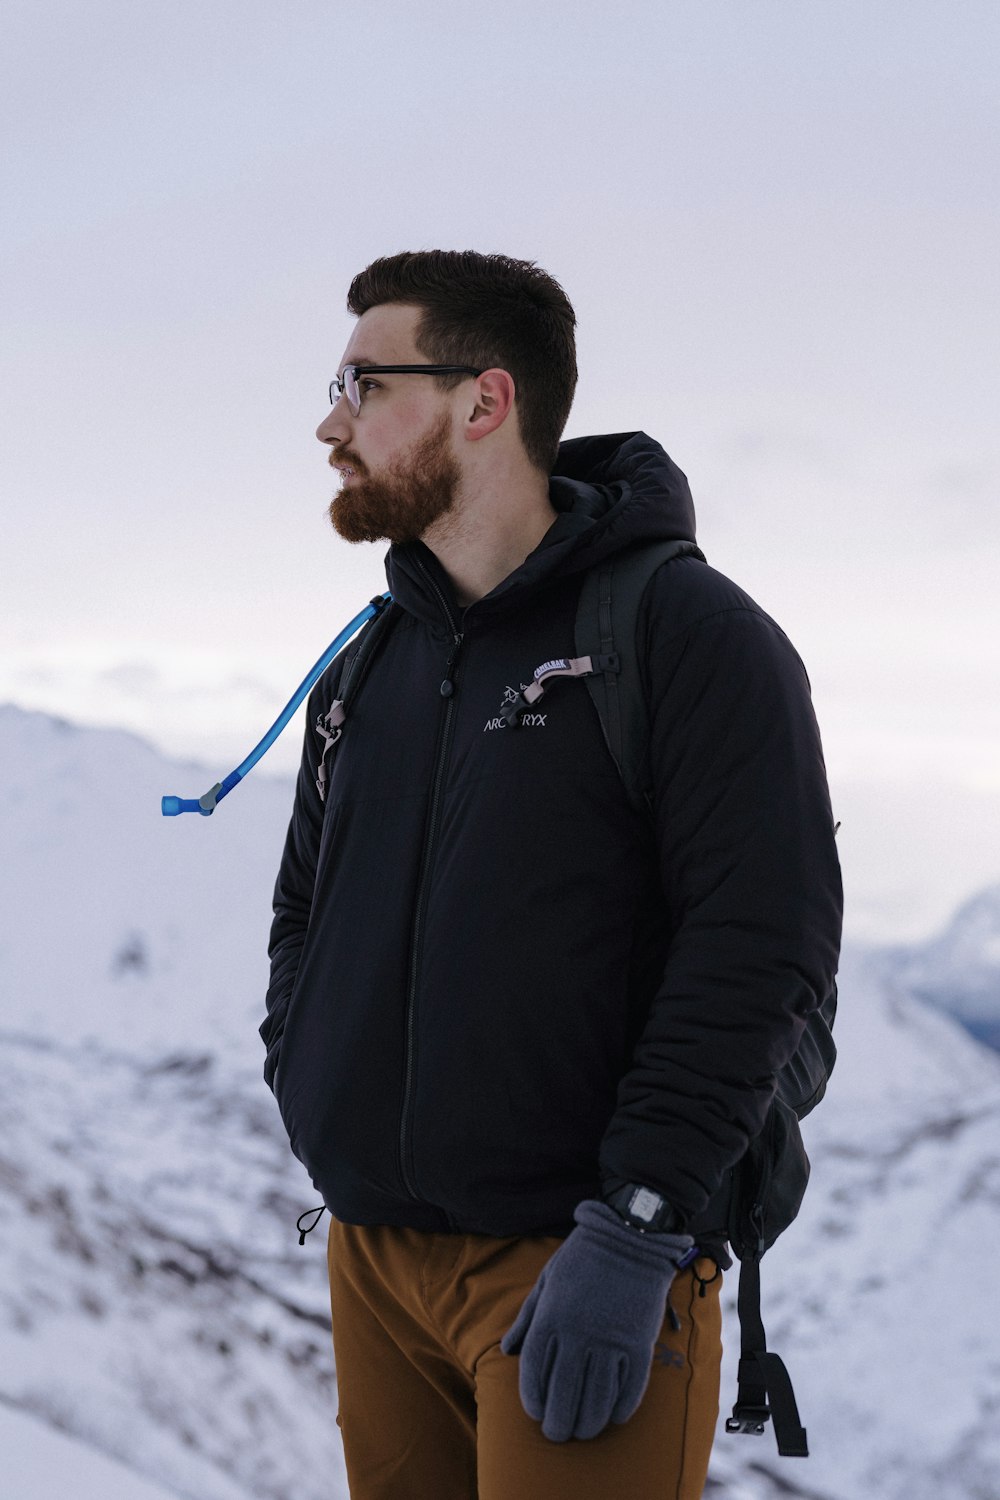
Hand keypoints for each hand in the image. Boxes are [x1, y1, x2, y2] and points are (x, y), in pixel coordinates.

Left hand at [500, 1199, 692, 1441]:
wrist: (629, 1237)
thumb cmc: (582, 1258)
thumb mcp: (546, 1281)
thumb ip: (526, 1318)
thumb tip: (506, 1350)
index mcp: (551, 1316)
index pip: (534, 1370)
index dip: (533, 1397)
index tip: (535, 1413)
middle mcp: (578, 1332)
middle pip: (564, 1392)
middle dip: (559, 1422)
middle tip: (558, 1435)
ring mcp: (610, 1339)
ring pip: (597, 1397)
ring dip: (589, 1422)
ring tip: (584, 1432)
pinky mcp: (639, 1342)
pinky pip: (630, 1387)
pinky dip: (622, 1407)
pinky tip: (614, 1417)